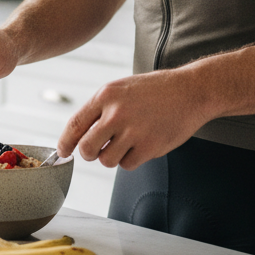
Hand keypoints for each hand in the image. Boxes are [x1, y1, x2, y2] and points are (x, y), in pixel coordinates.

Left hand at [57, 68, 212, 170]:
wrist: (190, 91)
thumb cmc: (154, 90)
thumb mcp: (121, 89)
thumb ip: (100, 109)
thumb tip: (78, 135)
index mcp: (105, 95)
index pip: (75, 125)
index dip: (65, 143)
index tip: (63, 152)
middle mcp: (116, 113)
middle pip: (87, 149)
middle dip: (90, 154)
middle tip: (98, 150)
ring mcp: (133, 131)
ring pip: (107, 160)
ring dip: (114, 156)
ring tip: (127, 141)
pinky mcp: (149, 147)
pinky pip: (128, 165)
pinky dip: (132, 159)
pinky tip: (142, 143)